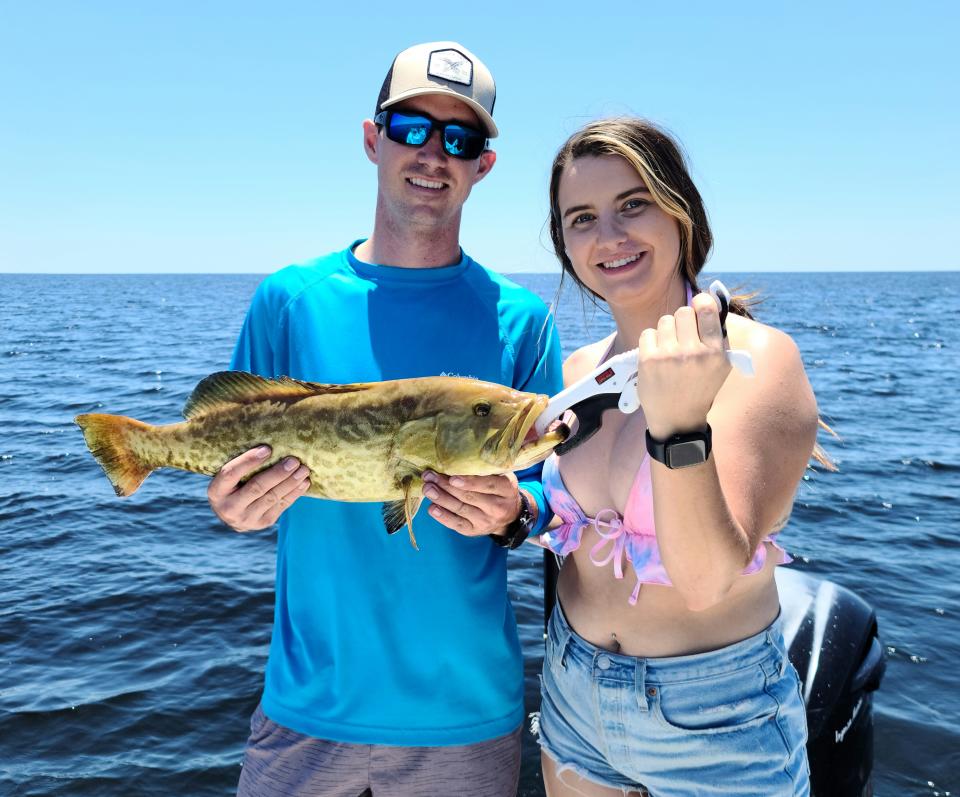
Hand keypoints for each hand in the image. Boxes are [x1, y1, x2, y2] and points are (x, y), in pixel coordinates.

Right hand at [207, 446, 310, 531]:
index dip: (249, 461)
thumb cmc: (234, 485)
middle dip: (277, 473)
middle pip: (256, 487)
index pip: (231, 473)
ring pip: (271, 497)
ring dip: (290, 482)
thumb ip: (242, 464)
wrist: (234, 515)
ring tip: (303, 470)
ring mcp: (246, 518)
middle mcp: (229, 507)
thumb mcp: (229, 477)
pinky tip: (304, 482)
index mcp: (216, 491)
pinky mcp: (262, 523)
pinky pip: (281, 506)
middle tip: (293, 461)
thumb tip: (268, 444)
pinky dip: (294, 493)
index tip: (267, 449)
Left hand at [421, 471, 521, 536]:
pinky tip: (432, 508)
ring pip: (461, 509)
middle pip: (469, 496)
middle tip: (430, 476)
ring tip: (427, 488)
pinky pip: (457, 524)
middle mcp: (498, 507)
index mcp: (507, 489)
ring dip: (441, 498)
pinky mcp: (474, 531)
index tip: (452, 477)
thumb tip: (457, 459)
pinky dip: (443, 516)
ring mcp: (486, 521)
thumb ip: (485, 468)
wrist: (509, 514)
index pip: (488, 485)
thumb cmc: (500, 487)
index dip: (470, 482)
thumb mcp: (501, 474)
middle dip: (447, 486)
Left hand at [636, 292, 731, 437]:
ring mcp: (669, 356)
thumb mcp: (721, 366)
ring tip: (669, 348)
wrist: (678, 420)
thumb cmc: (700, 389)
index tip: (698, 304)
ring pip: (664, 321)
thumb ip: (719, 335)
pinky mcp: (649, 360)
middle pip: (683, 312)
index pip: (707, 309)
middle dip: (682, 321)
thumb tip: (711, 300)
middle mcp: (693, 352)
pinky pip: (648, 333)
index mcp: (715, 352)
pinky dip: (651, 341)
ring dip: (666, 331)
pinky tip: (656, 356)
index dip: (701, 301)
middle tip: (682, 336)